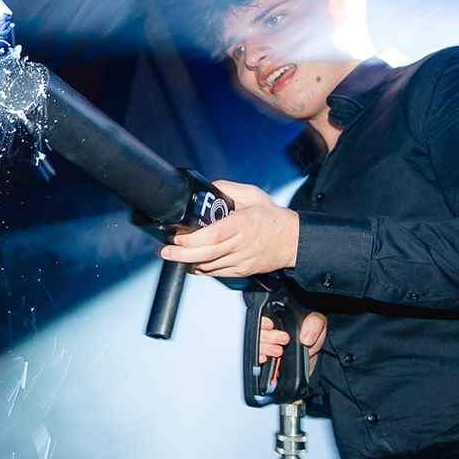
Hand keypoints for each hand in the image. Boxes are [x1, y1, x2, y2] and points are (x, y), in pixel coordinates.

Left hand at [158, 180, 299, 277]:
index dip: (191, 240)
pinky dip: (201, 269)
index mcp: (243, 224)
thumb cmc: (273, 218)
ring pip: (209, 267)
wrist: (293, 240)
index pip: (212, 235)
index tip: (176, 237)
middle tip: (164, 252)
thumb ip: (229, 188)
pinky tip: (191, 262)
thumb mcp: (253, 195)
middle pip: (206, 255)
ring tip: (173, 256)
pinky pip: (216, 273)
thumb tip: (210, 186)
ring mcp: (241, 260)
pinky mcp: (242, 271)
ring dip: (188, 263)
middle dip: (180, 255)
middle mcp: (241, 244)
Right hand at [259, 311, 326, 366]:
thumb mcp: (317, 324)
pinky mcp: (265, 357)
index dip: (263, 321)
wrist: (310, 357)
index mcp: (277, 318)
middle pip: (257, 331)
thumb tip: (307, 338)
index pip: (262, 317)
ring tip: (278, 351)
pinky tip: (265, 358)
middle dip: (267, 336)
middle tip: (284, 339)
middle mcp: (268, 331)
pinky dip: (258, 358)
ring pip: (256, 344)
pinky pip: (255, 357)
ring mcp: (265, 344)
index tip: (271, 325)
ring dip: (264, 348)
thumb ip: (314, 324)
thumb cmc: (311, 335)